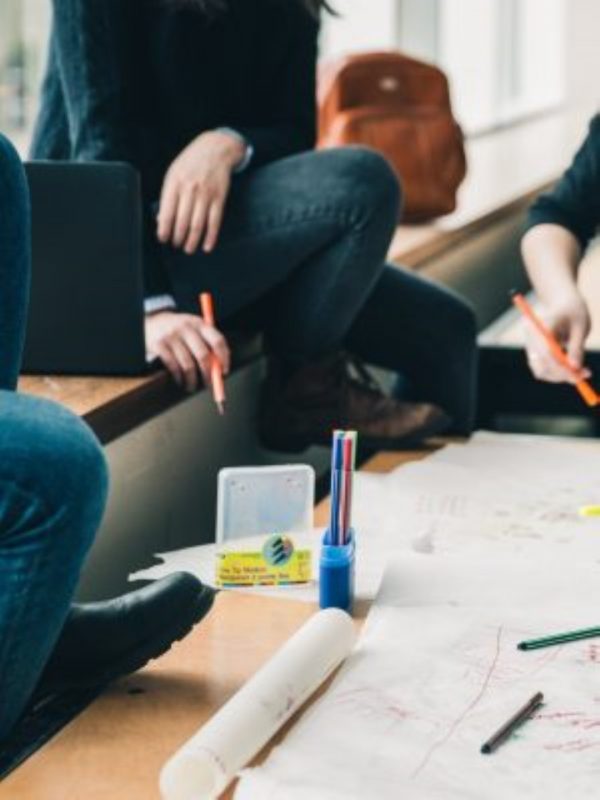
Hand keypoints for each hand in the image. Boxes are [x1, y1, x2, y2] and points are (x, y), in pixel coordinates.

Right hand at [145, 311, 230, 392]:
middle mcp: (187, 328)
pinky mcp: (159, 344)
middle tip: (208, 384)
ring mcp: (172, 336)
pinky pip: (173, 366)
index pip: (217, 341)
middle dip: (208, 374)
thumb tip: (219, 369)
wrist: (152, 322)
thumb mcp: (195, 329)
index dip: (224, 358)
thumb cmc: (179, 330)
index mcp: (200, 324)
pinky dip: (179, 377)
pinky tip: (180, 380)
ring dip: (192, 380)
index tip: (224, 372)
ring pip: (188, 365)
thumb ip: (207, 344)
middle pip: (203, 356)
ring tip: (192, 386)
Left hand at [157, 131, 245, 254]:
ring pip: (197, 225)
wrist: (215, 149)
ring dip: (192, 241)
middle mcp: (189, 189)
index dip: (163, 230)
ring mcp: (205, 194)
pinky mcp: (219, 198)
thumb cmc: (191, 162)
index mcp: (174, 183)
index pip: (166, 213)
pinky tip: (207, 246)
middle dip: (177, 238)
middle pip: (182, 222)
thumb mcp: (173, 173)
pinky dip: (211, 236)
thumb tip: (160, 219)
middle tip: (176, 245)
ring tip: (188, 249)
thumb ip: (167, 195)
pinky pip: (214, 222)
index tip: (163, 239)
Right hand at [524, 292, 591, 383]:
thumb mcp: (580, 326)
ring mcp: (529, 344)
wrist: (560, 299)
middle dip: (560, 375)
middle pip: (540, 366)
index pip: (546, 353)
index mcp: (541, 325)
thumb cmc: (573, 310)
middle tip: (582, 377)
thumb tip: (575, 369)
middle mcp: (531, 336)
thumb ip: (576, 348)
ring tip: (581, 371)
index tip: (579, 375)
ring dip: (560, 375)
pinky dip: (557, 371)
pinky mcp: (533, 351)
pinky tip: (572, 366)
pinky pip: (543, 367)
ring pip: (541, 370)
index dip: (562, 368)